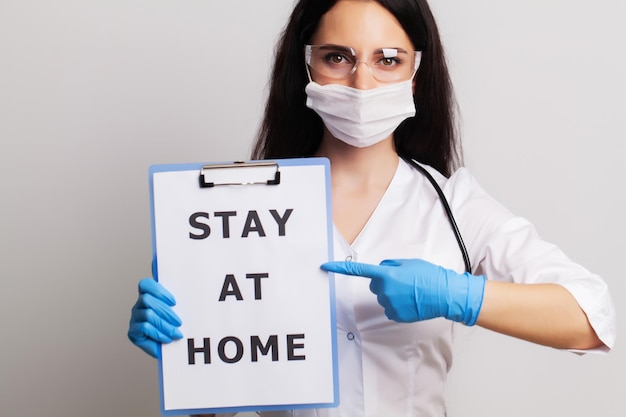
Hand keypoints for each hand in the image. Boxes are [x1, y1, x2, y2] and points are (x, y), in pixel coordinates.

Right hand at [128, 278, 182, 357]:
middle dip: (166, 311)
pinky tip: (167, 338)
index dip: (158, 290)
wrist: (171, 348)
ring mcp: (135, 318)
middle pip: (147, 299)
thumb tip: (192, 297)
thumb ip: (179, 303)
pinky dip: (158, 333)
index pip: (145, 284)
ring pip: (148, 314)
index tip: (174, 302)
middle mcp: (139, 305)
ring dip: (164, 325)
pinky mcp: (133, 332)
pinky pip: (144, 328)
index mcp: (149, 296)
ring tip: (176, 333)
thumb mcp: (179, 312)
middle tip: (179, 322)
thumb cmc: (175, 327)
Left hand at [321, 259, 485, 324]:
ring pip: (383, 297)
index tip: (325, 266)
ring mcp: (389, 304)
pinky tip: (411, 302)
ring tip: (411, 291)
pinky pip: (390, 308)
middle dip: (384, 282)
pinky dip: (398, 305)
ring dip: (393, 293)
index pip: (359, 270)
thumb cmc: (429, 276)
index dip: (340, 268)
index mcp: (387, 274)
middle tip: (404, 281)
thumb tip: (381, 270)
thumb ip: (390, 265)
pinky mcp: (395, 315)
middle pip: (375, 284)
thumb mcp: (409, 263)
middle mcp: (385, 290)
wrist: (444, 294)